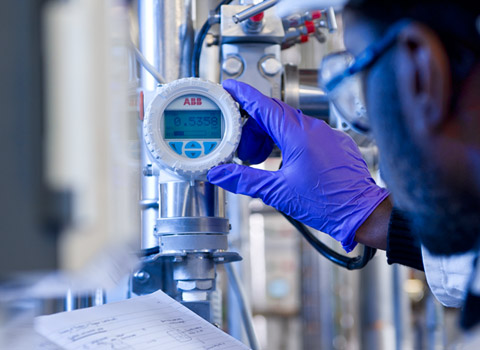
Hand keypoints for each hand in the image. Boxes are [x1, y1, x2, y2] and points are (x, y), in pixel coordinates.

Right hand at [207, 80, 388, 251]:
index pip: (264, 105)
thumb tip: (220, 174)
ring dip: (270, 134)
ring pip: (290, 122)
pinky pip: (306, 131)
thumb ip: (245, 180)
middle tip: (242, 146)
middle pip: (274, 114)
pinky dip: (289, 139)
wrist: (363, 212)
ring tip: (262, 158)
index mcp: (298, 135)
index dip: (244, 95)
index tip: (230, 87)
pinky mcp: (335, 142)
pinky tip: (285, 160)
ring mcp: (327, 133)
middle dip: (253, 126)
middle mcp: (314, 128)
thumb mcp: (279, 192)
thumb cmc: (329, 203)